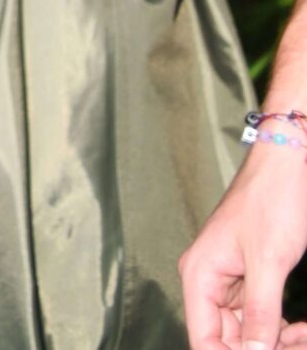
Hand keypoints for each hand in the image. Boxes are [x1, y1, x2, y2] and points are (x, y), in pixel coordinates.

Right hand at [183, 133, 306, 348]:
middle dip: (264, 348)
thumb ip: (261, 313)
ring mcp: (233, 281)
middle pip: (228, 339)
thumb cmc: (272, 200)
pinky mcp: (254, 278)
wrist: (289, 165)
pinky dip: (284, 329)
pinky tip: (301, 329)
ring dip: (278, 342)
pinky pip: (264, 317)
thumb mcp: (270, 262)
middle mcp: (210, 281)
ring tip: (304, 336)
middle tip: (298, 343)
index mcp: (200, 275)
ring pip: (250, 331)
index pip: (204, 338)